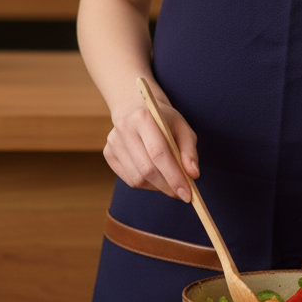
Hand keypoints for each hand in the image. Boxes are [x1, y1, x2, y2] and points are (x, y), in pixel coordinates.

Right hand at [104, 81, 199, 201]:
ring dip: (157, 187)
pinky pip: (129, 180)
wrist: (135, 107)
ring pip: (137, 178)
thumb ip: (189, 150)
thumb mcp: (182, 127)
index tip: (187, 194)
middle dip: (167, 186)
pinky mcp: (108, 153)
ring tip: (169, 183)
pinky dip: (146, 185)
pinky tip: (155, 177)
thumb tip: (193, 175)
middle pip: (147, 169)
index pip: (159, 153)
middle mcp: (124, 129)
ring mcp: (113, 142)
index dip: (174, 176)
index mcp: (143, 117)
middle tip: (182, 194)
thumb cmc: (163, 120)